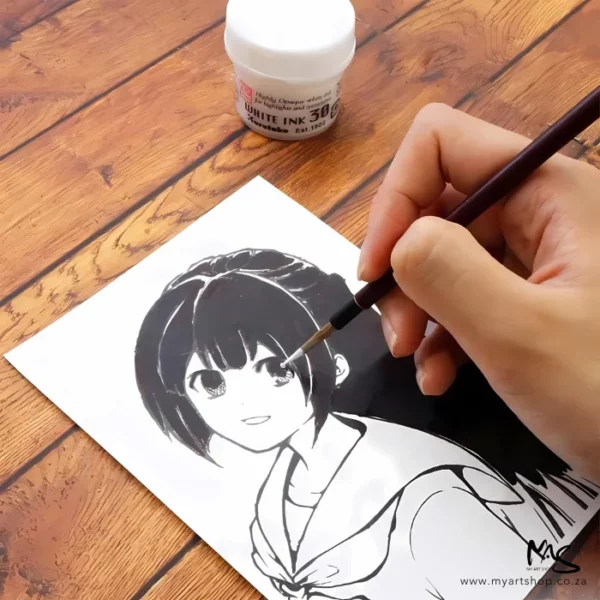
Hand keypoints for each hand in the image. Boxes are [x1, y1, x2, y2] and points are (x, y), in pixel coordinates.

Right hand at [358, 103, 599, 480]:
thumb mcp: (523, 335)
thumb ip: (450, 274)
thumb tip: (398, 243)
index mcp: (548, 191)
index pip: (440, 144)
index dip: (396, 199)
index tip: (377, 269)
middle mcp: (540, 211)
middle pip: (434, 208)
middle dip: (403, 271)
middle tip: (397, 335)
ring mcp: (536, 256)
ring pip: (441, 258)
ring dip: (416, 310)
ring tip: (417, 362)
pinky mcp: (530, 296)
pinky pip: (464, 297)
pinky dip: (441, 334)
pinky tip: (440, 376)